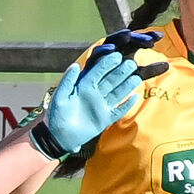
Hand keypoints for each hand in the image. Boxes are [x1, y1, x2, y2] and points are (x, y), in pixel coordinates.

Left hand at [30, 49, 144, 158]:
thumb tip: (75, 65)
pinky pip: (118, 110)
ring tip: (137, 77)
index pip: (98, 72)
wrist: (59, 137)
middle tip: (131, 63)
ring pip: (117, 93)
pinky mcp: (105, 119)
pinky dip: (127, 105)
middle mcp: (95, 94)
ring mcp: (101, 106)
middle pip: (111, 80)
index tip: (117, 56)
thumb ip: (67, 81)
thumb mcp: (60, 97)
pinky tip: (135, 97)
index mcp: (84, 87)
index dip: (107, 64)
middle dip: (121, 72)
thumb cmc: (57, 116)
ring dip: (127, 86)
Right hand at [91, 29, 168, 80]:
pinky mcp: (91, 60)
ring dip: (119, 38)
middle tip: (148, 39)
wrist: (98, 92)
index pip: (138, 40)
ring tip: (129, 35)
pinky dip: (103, 49)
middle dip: (136, 37)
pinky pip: (97, 53)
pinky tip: (111, 49)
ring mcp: (103, 52)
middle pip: (126, 38)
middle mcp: (115, 48)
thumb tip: (168, 65)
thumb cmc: (117, 79)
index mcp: (126, 49)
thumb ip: (150, 70)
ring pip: (112, 42)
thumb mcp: (136, 74)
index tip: (160, 37)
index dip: (148, 37)